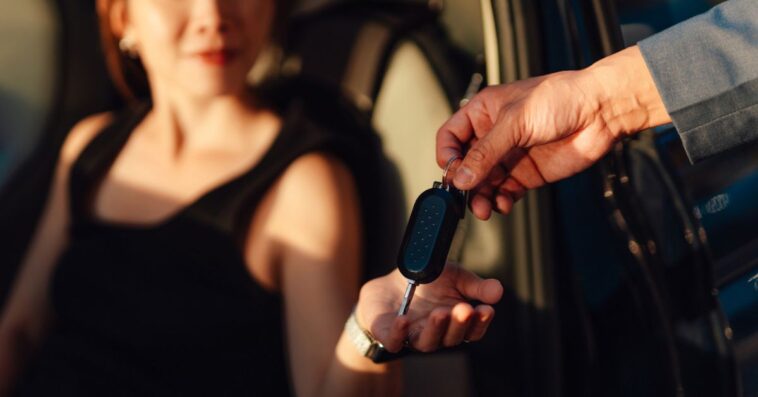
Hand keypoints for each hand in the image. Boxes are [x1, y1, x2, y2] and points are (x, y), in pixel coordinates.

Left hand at [355, 266, 502, 352]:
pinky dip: (399, 333)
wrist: (389, 285)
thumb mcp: (455, 277)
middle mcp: (438, 334)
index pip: (473, 330)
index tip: (486, 309)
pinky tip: (404, 320)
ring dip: (435, 329)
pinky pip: (395, 341)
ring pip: (428, 342)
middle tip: (464, 309)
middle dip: (459, 324)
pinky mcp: (389, 336)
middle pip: (452, 337)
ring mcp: (413, 337)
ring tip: (440, 313)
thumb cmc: (427, 283)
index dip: (481, 322)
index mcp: (455, 323)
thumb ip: (475, 286)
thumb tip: (499, 290)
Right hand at [436, 46, 669, 219]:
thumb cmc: (560, 98)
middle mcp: (493, 136)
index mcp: (483, 113)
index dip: (447, 155)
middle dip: (464, 183)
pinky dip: (500, 201)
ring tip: (484, 208)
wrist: (600, 112)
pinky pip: (504, 192)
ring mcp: (509, 156)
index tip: (452, 172)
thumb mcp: (515, 121)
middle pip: (465, 165)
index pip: (451, 137)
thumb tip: (461, 178)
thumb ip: (486, 152)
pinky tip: (502, 204)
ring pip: (483, 183)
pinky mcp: (526, 175)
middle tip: (466, 197)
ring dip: (480, 197)